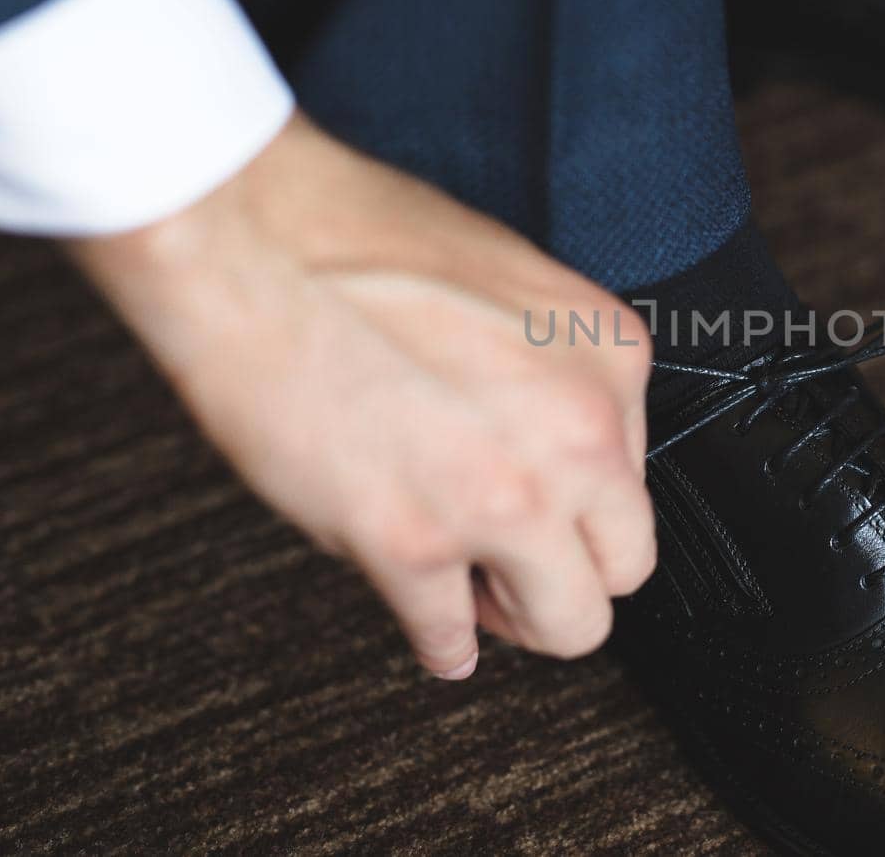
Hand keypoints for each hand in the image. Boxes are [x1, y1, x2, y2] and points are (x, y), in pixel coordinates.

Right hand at [69, 114, 655, 674]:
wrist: (249, 243)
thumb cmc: (359, 240)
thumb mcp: (510, 286)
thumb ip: (552, 374)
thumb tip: (553, 453)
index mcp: (609, 356)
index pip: (635, 476)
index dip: (584, 502)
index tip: (552, 512)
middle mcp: (577, 431)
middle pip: (624, 565)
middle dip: (575, 575)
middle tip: (526, 574)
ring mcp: (504, 494)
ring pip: (569, 623)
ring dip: (520, 618)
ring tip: (480, 602)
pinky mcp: (413, 542)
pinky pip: (452, 636)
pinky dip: (444, 644)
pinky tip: (438, 638)